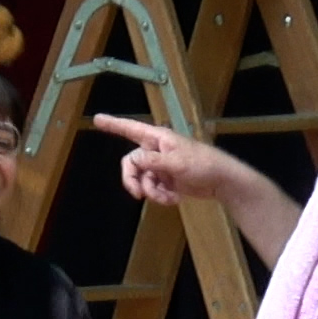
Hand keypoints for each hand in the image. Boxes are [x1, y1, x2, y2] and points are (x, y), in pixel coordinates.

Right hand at [90, 110, 251, 205]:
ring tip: (167, 198)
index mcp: (158, 138)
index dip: (113, 124)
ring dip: (152, 192)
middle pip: (131, 163)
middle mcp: (156, 150)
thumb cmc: (202, 164)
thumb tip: (135, 160)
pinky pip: (152, 189)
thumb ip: (153, 161)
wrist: (221, 181)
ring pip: (141, 180)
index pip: (130, 128)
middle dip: (134, 180)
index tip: (96, 119)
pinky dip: (160, 196)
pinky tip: (174, 199)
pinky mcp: (166, 180)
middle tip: (138, 194)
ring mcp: (160, 166)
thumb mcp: (177, 162)